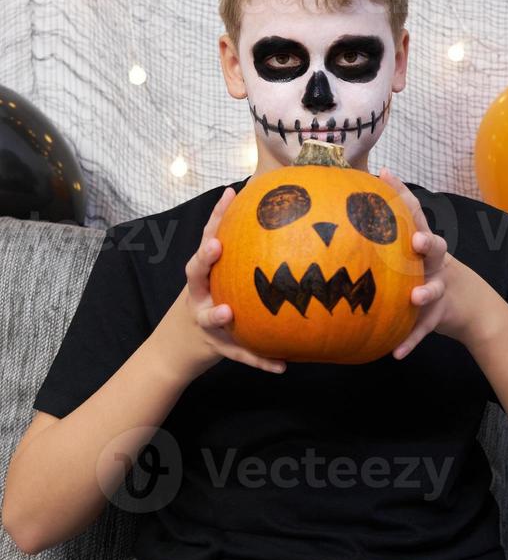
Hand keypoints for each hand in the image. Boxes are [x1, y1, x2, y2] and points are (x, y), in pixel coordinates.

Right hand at [152, 186, 287, 379]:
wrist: (174, 350)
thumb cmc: (205, 302)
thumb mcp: (212, 279)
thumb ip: (236, 256)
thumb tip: (275, 219)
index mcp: (202, 276)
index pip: (208, 239)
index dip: (217, 215)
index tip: (230, 193)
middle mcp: (198, 296)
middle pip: (195, 274)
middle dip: (203, 259)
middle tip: (215, 246)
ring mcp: (204, 322)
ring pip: (209, 318)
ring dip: (217, 314)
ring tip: (229, 312)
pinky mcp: (217, 348)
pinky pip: (239, 354)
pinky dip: (260, 360)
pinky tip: (282, 366)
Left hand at [378, 167, 502, 357]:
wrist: (468, 306)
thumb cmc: (426, 272)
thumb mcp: (414, 253)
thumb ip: (388, 235)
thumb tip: (344, 210)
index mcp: (424, 245)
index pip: (413, 214)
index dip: (401, 193)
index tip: (385, 175)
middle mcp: (434, 263)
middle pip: (434, 247)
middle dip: (426, 242)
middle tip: (415, 240)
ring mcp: (439, 289)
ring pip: (434, 289)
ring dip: (425, 293)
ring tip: (414, 297)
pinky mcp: (438, 316)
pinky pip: (423, 330)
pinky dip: (410, 341)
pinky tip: (396, 353)